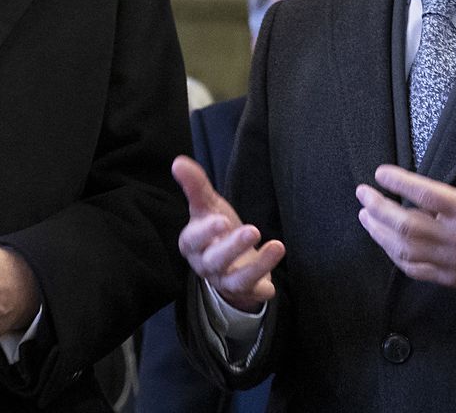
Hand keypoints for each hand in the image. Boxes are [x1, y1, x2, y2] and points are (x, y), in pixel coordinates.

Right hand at [172, 155, 284, 312]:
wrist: (229, 261)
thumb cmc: (215, 229)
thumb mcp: (207, 206)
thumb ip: (195, 185)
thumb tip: (178, 161)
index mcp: (193, 244)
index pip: (193, 240)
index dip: (205, 233)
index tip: (221, 220)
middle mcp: (206, 265)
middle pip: (215, 261)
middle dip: (233, 247)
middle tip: (252, 230)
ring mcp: (225, 280)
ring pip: (237, 279)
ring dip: (258, 266)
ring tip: (277, 246)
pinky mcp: (245, 290)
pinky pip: (253, 293)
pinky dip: (262, 290)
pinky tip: (272, 285)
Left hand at [356, 117, 455, 298]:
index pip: (425, 195)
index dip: (398, 182)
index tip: (381, 172)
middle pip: (406, 225)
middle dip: (378, 207)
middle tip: (363, 193)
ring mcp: (451, 261)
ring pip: (405, 249)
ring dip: (380, 232)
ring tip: (366, 215)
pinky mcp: (449, 277)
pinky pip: (414, 269)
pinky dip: (395, 255)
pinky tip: (385, 241)